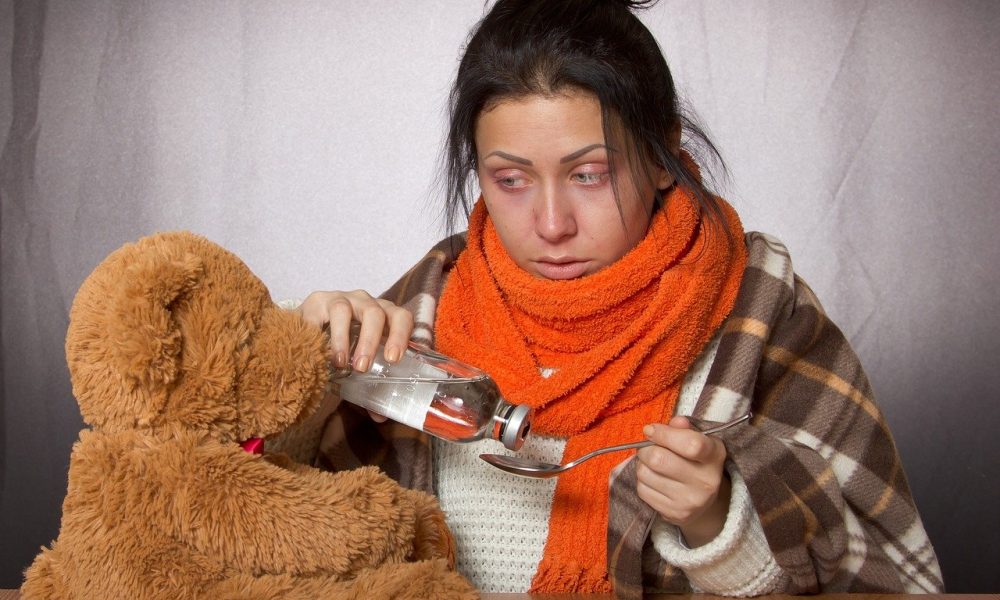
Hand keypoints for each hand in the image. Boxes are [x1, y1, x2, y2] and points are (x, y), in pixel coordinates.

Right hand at [297, 290, 413, 421]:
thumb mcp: (359, 364)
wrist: (311, 331)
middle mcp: (365, 303)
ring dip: (343, 338)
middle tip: (362, 368)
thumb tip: (380, 416)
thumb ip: (370, 387)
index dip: (400, 335)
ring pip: (344, 310)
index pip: (401, 317)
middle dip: (370, 341)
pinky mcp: (315, 302)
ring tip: (339, 363)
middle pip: (375, 313)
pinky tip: (315, 351)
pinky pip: (317, 313)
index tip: (392, 359)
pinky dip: (316, 332)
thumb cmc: (344, 348)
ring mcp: (340, 299)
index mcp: (384, 316)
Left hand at [635, 415, 729, 547]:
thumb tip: (675, 422)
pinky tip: (653, 479)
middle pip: (659, 459)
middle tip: (647, 447)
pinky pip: (642, 490)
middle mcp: (706, 481)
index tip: (650, 430)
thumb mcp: (698, 440)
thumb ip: (685, 428)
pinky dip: (642, 481)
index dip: (664, 434)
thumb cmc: (696, 461)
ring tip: (652, 464)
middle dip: (645, 449)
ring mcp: (690, 501)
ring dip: (642, 465)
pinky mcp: (674, 514)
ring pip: (645, 474)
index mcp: (714, 456)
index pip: (690, 444)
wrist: (704, 502)